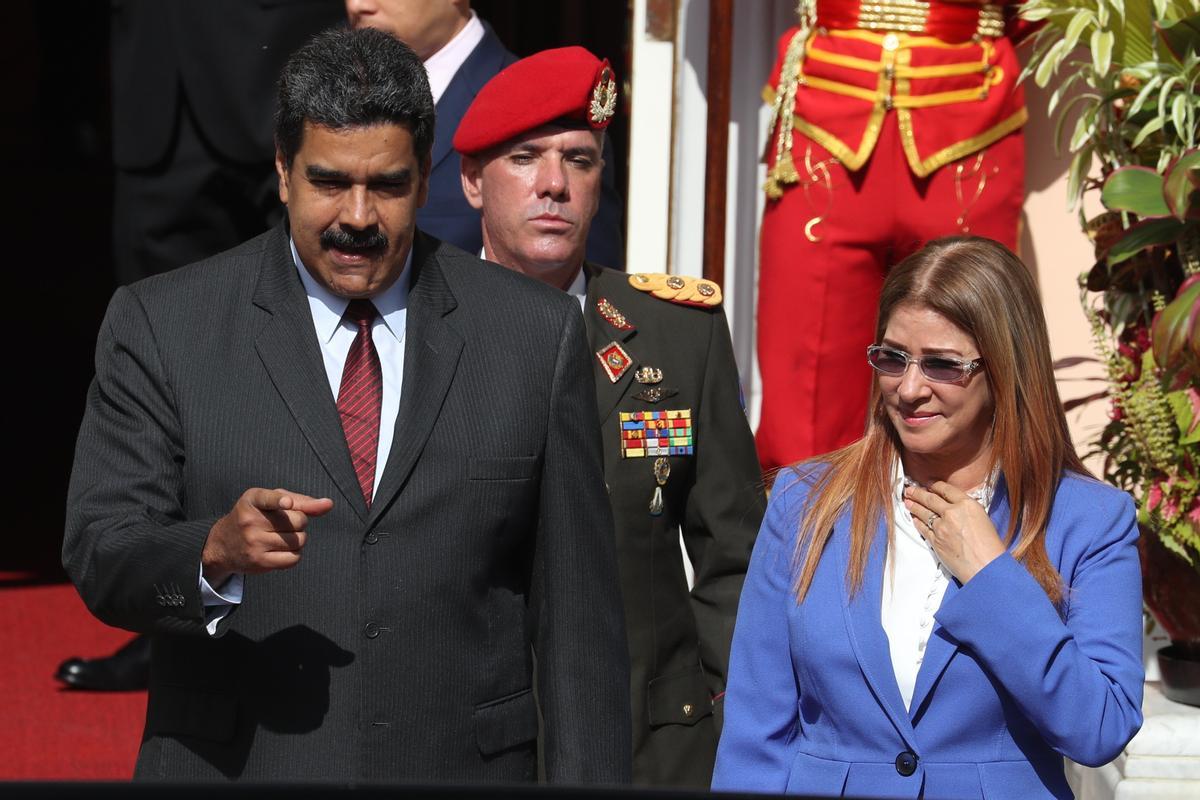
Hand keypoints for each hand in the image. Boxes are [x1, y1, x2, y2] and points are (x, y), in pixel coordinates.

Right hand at [202, 488, 333, 586]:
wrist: (224, 544)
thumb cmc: (257, 517)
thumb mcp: (273, 501)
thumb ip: (302, 501)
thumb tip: (329, 504)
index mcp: (253, 499)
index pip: (268, 498)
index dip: (280, 501)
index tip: (287, 503)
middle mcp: (251, 520)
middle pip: (298, 521)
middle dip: (300, 522)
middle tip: (285, 524)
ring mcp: (254, 542)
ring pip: (299, 540)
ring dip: (298, 539)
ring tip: (281, 536)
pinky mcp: (259, 561)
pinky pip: (294, 558)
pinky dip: (295, 554)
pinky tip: (282, 549)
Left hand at [903, 482, 1004, 583]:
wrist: (986, 567)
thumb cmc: (991, 546)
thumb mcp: (983, 518)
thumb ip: (967, 510)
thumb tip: (956, 506)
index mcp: (967, 505)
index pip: (946, 489)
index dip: (935, 485)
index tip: (929, 483)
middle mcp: (952, 513)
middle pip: (930, 499)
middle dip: (917, 493)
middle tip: (909, 489)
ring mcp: (941, 527)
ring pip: (923, 512)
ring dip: (913, 506)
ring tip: (907, 501)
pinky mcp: (934, 540)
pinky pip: (922, 528)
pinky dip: (917, 522)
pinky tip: (914, 519)